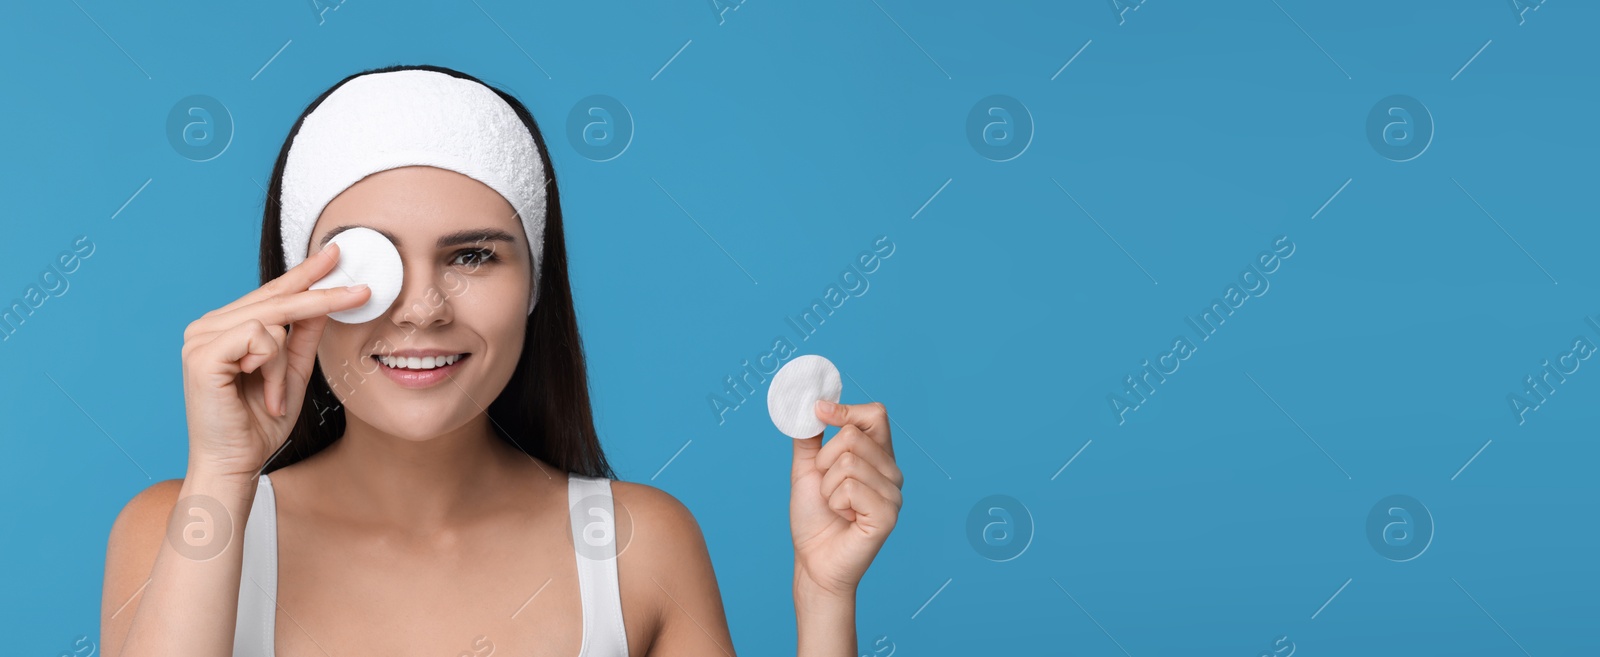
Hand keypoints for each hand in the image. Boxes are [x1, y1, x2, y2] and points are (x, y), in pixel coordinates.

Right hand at [180, 243, 370, 479]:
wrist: (236, 464)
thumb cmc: (260, 423)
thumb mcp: (293, 373)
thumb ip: (304, 336)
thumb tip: (325, 302)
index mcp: (225, 327)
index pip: (271, 293)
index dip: (304, 274)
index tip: (335, 254)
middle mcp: (207, 326)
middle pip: (276, 299)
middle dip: (322, 296)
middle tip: (364, 291)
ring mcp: (200, 338)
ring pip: (272, 320)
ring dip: (283, 365)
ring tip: (273, 397)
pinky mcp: (202, 354)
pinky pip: (260, 339)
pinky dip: (272, 371)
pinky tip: (263, 396)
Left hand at [790, 399, 904, 598]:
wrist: (813, 561)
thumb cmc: (815, 517)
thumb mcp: (808, 468)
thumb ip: (812, 436)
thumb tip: (813, 404)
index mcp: (878, 456)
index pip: (875, 414)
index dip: (846, 409)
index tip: (819, 412)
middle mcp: (892, 472)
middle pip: (852, 435)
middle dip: (824, 461)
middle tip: (827, 487)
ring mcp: (893, 493)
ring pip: (847, 462)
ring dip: (827, 486)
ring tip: (836, 506)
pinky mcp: (888, 514)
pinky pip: (850, 487)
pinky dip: (835, 502)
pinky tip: (844, 518)